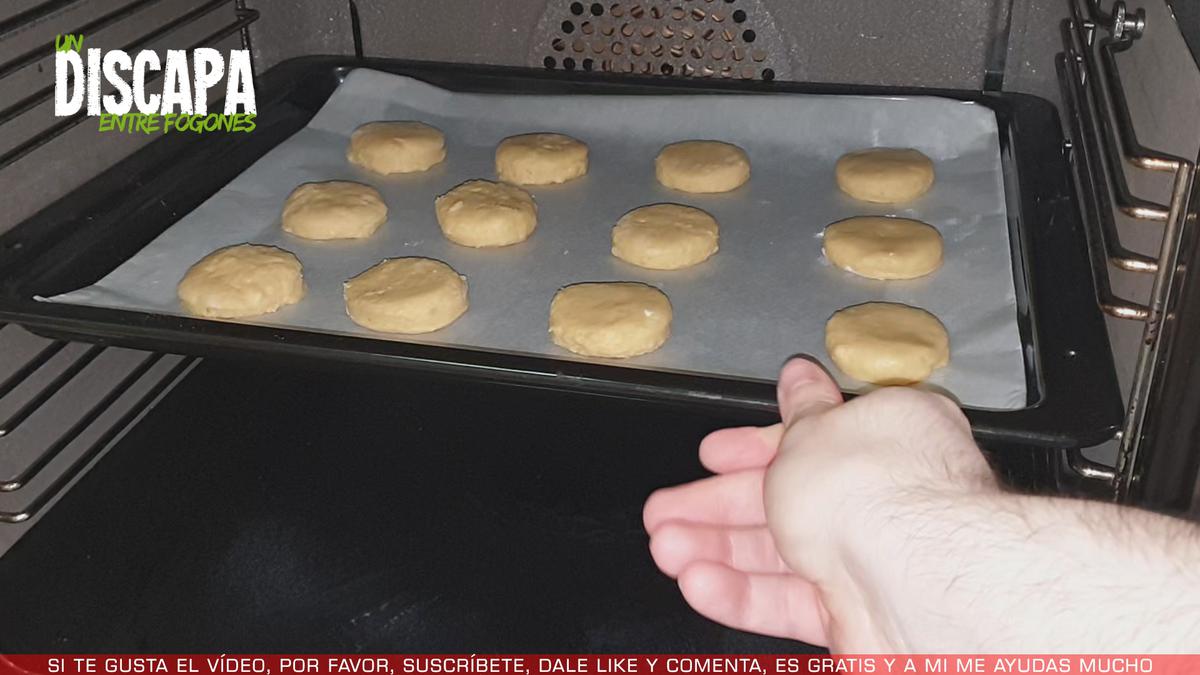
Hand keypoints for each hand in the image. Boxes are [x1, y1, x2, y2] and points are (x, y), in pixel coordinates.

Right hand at [643, 358, 993, 650]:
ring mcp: (870, 562)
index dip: (753, 446)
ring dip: (717, 551)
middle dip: (716, 505)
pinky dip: (742, 595)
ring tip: (666, 550)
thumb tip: (798, 374)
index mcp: (885, 438)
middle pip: (784, 500)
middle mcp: (883, 499)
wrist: (915, 584)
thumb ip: (798, 412)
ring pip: (780, 555)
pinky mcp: (855, 617)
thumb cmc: (868, 489)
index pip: (810, 438)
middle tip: (664, 514)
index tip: (711, 455)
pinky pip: (789, 604)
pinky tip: (699, 584)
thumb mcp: (814, 431)